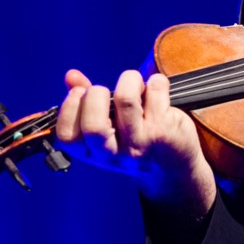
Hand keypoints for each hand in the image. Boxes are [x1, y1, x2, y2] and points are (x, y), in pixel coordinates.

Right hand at [55, 69, 216, 216]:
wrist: (175, 167)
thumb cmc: (138, 141)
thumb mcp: (109, 129)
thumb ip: (87, 103)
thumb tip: (71, 75)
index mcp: (94, 153)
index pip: (68, 136)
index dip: (69, 108)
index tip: (80, 92)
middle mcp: (114, 154)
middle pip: (94, 124)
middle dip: (96, 94)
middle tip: (107, 91)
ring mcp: (140, 144)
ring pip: (126, 101)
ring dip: (130, 80)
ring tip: (135, 82)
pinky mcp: (163, 131)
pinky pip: (155, 92)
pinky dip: (156, 82)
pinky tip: (157, 88)